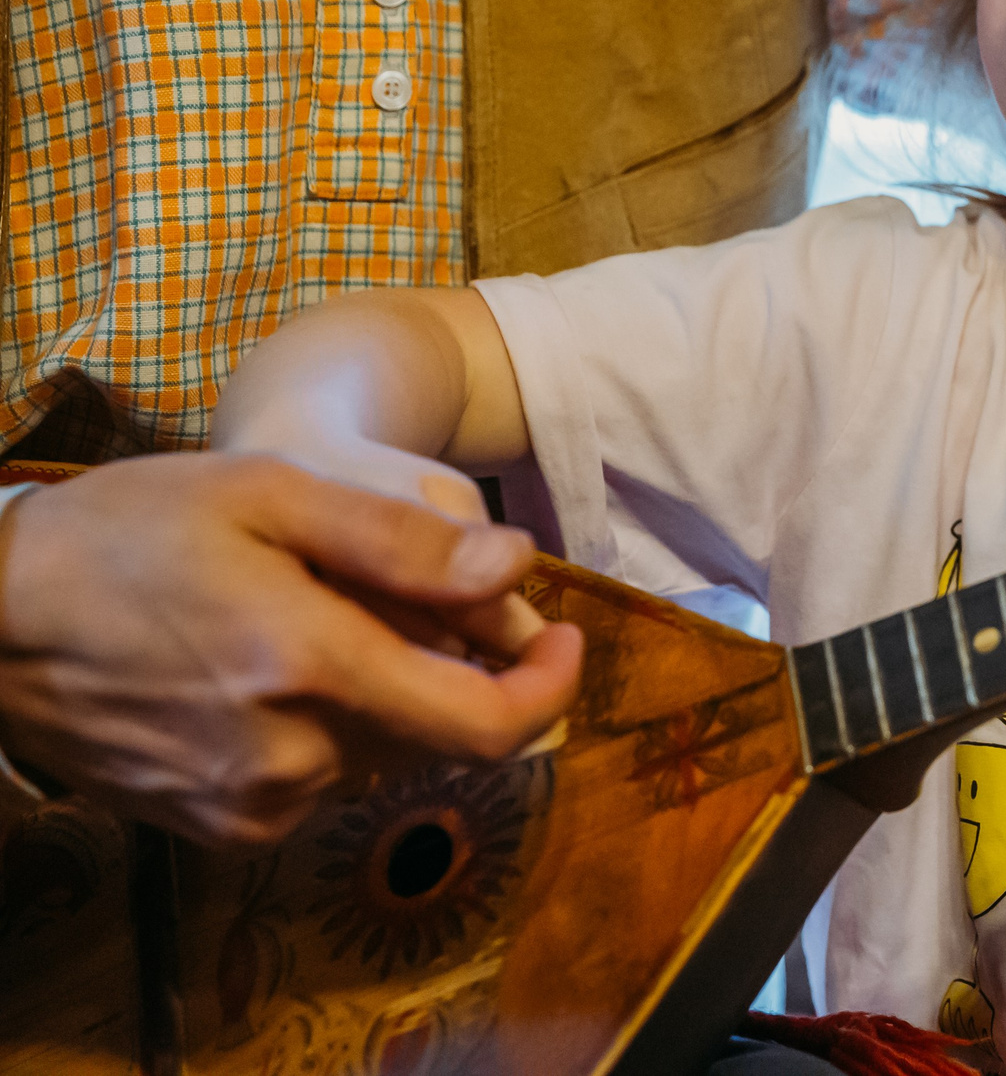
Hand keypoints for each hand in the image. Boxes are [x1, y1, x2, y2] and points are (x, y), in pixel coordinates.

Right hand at [0, 453, 580, 845]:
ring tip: (323, 619)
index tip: (561, 638)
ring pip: (380, 753)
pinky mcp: (216, 827)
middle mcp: (288, 757)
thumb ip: (403, 540)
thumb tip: (516, 570)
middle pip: (436, 732)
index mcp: (309, 670)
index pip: (486, 726)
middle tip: (418, 595)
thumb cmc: (128, 533)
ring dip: (389, 694)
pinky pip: (320, 779)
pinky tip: (277, 669)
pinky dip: (332, 727)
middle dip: (455, 668)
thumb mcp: (270, 495)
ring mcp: (249, 804)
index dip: (546, 688)